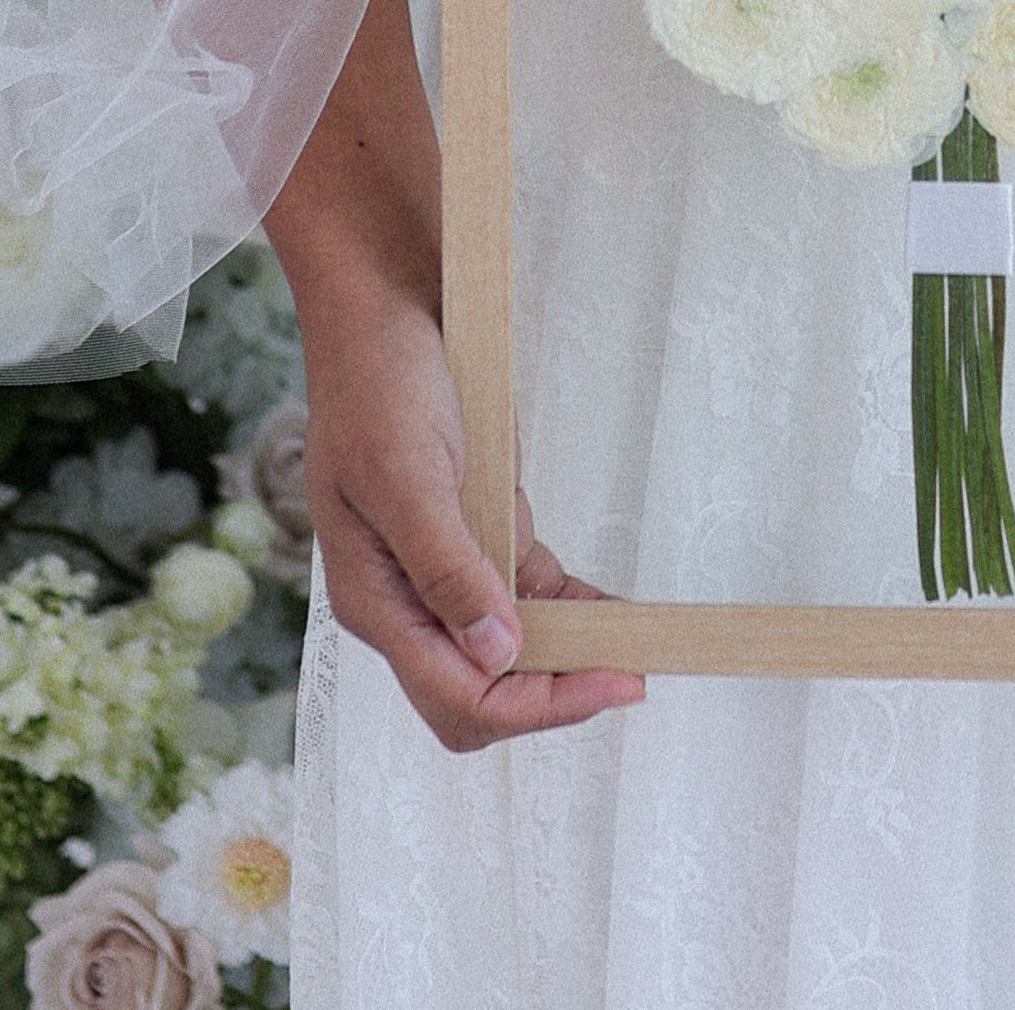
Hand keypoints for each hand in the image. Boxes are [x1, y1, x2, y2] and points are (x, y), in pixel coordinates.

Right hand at [297, 275, 644, 751]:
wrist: (380, 310)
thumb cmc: (377, 383)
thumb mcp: (406, 473)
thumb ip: (445, 567)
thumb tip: (497, 652)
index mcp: (376, 600)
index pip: (457, 694)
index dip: (535, 705)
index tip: (611, 683)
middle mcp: (408, 600)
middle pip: (480, 693)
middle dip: (552, 697)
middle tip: (629, 675)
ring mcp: (445, 570)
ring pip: (509, 654)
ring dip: (568, 661)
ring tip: (637, 654)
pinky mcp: (480, 534)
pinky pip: (529, 594)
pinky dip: (570, 609)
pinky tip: (613, 609)